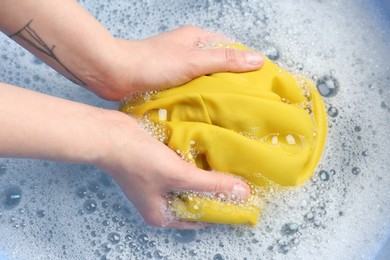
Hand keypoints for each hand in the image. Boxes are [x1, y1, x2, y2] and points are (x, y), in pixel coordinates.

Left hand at [93, 26, 263, 99]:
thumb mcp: (194, 61)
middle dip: (232, 80)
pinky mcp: (169, 81)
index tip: (261, 80)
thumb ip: (225, 60)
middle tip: (248, 100)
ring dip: (215, 91)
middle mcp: (188, 50)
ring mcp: (178, 66)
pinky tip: (207, 111)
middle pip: (218, 64)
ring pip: (205, 79)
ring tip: (231, 109)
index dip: (246, 61)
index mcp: (197, 38)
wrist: (115, 75)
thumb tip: (257, 59)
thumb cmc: (152, 64)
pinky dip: (199, 98)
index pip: (231, 47)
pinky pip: (191, 89)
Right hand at [97, 110, 249, 228]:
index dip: (221, 209)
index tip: (240, 199)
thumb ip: (211, 184)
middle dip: (214, 190)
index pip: (201, 218)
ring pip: (190, 182)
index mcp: (162, 215)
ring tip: (228, 167)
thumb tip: (242, 193)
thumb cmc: (138, 160)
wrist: (111, 135)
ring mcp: (158, 183)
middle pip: (196, 199)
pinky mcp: (158, 166)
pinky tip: (208, 153)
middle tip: (238, 181)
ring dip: (205, 175)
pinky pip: (183, 168)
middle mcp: (160, 202)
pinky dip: (195, 163)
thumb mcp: (179, 175)